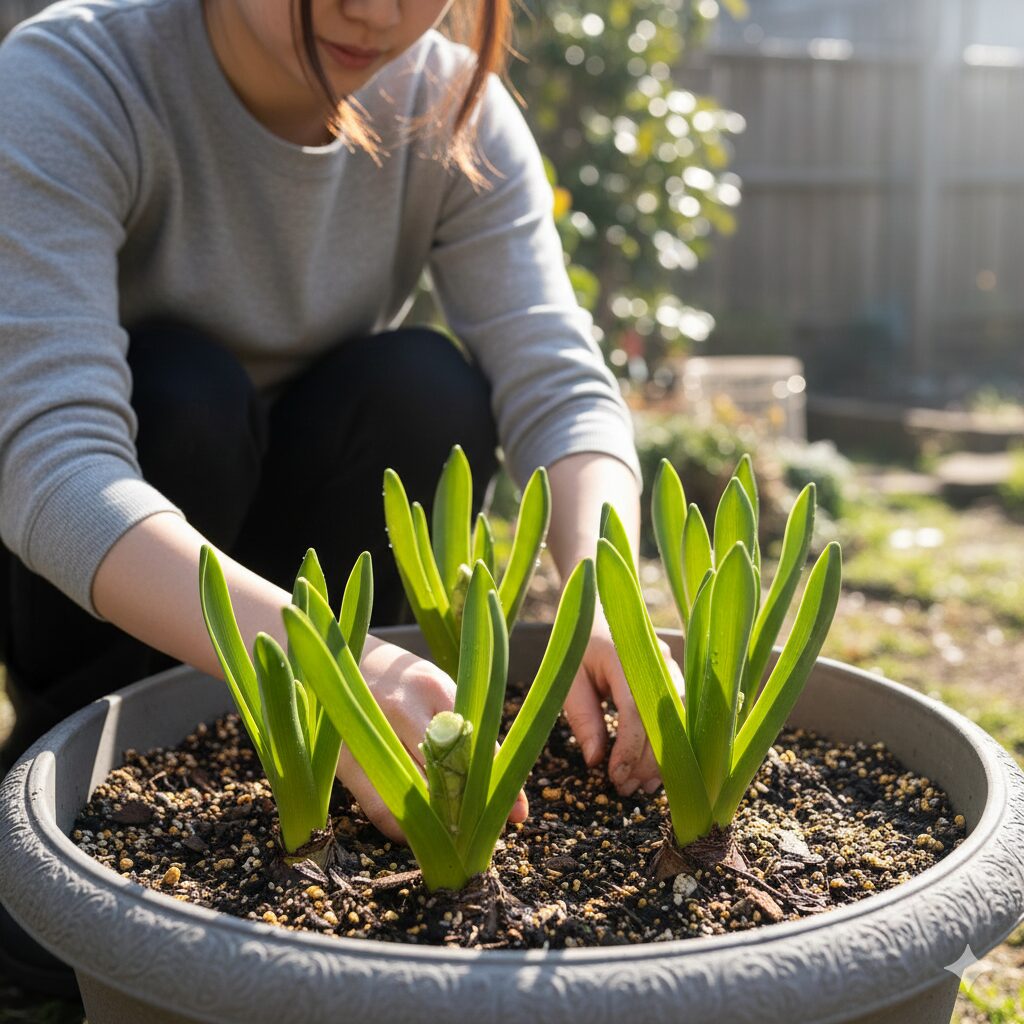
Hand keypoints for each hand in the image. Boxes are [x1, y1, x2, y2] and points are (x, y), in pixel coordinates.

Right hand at [335, 637, 528, 841]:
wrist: (346, 663)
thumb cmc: (406, 685)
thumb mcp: (441, 695)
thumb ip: (473, 741)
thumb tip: (516, 807)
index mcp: (433, 687)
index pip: (472, 742)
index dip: (491, 783)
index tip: (510, 814)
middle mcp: (399, 708)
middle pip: (442, 772)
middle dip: (465, 807)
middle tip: (481, 830)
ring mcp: (367, 734)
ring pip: (412, 794)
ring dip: (437, 822)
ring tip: (453, 836)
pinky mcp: (343, 759)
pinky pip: (380, 808)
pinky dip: (403, 827)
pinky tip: (418, 831)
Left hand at [562, 618, 683, 796]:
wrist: (599, 612)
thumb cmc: (580, 646)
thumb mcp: (569, 679)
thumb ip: (581, 717)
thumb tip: (595, 760)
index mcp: (625, 656)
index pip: (635, 709)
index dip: (628, 749)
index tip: (615, 776)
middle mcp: (657, 661)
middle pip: (663, 721)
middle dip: (646, 762)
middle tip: (624, 788)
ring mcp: (672, 669)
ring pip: (678, 723)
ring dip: (662, 759)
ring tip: (640, 787)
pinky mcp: (676, 680)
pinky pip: (679, 719)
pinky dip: (669, 747)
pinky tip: (655, 772)